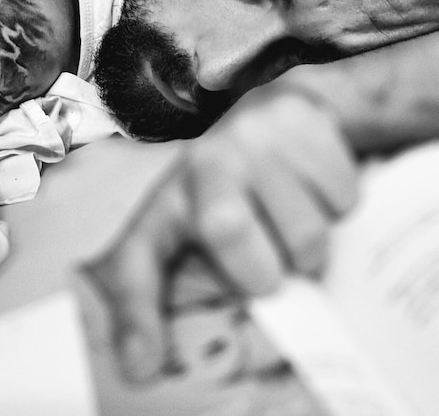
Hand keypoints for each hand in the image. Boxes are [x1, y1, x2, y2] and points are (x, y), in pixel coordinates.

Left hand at [84, 88, 357, 382]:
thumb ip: (197, 286)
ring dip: (312, 247)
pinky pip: (344, 199)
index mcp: (168, 203)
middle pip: (229, 233)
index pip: (137, 260)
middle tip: (270, 264)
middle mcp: (201, 163)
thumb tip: (163, 360)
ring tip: (294, 217)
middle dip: (264, 271)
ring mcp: (250, 137)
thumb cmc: (236, 186)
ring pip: (306, 234)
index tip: (143, 367)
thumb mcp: (202, 227)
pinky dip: (340, 207)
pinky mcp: (298, 120)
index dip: (136, 314)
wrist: (275, 112)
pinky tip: (313, 185)